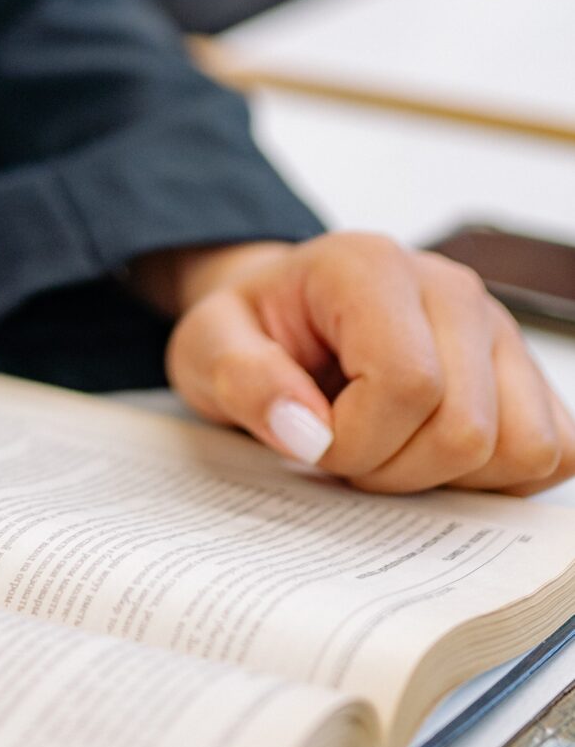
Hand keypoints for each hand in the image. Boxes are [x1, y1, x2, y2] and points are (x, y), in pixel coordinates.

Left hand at [147, 234, 574, 493]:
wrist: (287, 312)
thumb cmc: (255, 329)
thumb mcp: (206, 345)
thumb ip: (241, 378)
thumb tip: (305, 430)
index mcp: (372, 266)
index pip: (407, 382)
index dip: (357, 439)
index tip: (311, 439)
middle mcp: (451, 289)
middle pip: (467, 428)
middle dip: (394, 469)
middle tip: (343, 448)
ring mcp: (500, 331)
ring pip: (523, 448)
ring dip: (446, 478)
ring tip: (388, 448)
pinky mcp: (528, 374)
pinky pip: (555, 455)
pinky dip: (497, 479)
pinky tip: (433, 456)